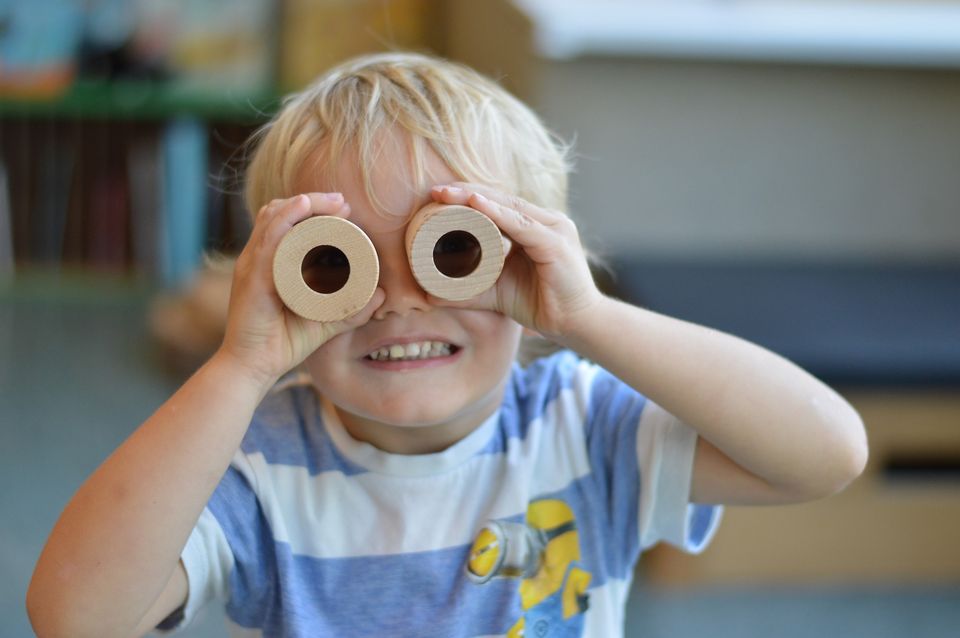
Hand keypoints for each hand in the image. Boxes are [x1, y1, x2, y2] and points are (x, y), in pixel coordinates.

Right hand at [219, 193, 384, 385]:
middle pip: (280, 212)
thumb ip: (349, 310)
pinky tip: (303, 205)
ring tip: (335, 204)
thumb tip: (381, 296)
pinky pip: (268, 239)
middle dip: (313, 202)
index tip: (344, 208)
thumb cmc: (281, 344)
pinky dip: (286, 218)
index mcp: (268, 262)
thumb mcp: (323, 323)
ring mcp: (252, 264)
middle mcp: (258, 258)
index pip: (284, 222)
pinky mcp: (252, 277)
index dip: (311, 209)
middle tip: (344, 204)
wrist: (253, 368)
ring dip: (306, 203)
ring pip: (275, 217)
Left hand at [428, 183, 602, 340]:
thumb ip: (466, 291)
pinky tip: (476, 205)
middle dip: (466, 192)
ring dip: (475, 198)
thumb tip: (430, 296)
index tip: (437, 195)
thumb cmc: (540, 304)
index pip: (499, 203)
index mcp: (535, 226)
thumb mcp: (496, 293)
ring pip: (509, 207)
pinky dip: (497, 214)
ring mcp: (553, 229)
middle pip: (501, 199)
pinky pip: (522, 224)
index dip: (468, 197)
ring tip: (447, 195)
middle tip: (434, 191)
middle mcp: (547, 221)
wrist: (575, 325)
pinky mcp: (555, 244)